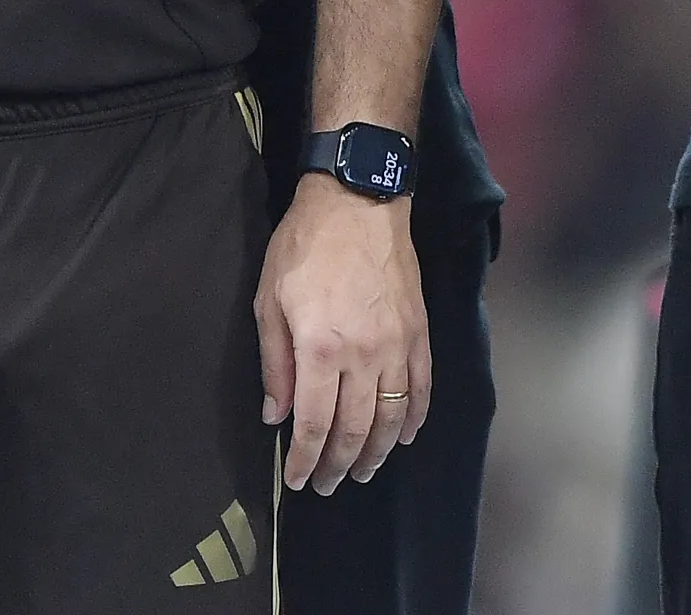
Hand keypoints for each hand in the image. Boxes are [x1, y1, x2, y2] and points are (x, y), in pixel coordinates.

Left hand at [256, 179, 429, 493]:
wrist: (358, 204)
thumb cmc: (303, 247)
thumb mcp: (268, 300)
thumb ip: (273, 363)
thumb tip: (275, 415)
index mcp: (320, 349)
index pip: (313, 422)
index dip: (305, 457)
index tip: (298, 480)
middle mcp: (363, 356)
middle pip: (356, 429)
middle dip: (339, 464)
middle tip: (327, 485)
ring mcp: (398, 348)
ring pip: (393, 418)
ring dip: (379, 452)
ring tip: (362, 472)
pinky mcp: (420, 335)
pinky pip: (422, 390)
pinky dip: (415, 419)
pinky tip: (406, 437)